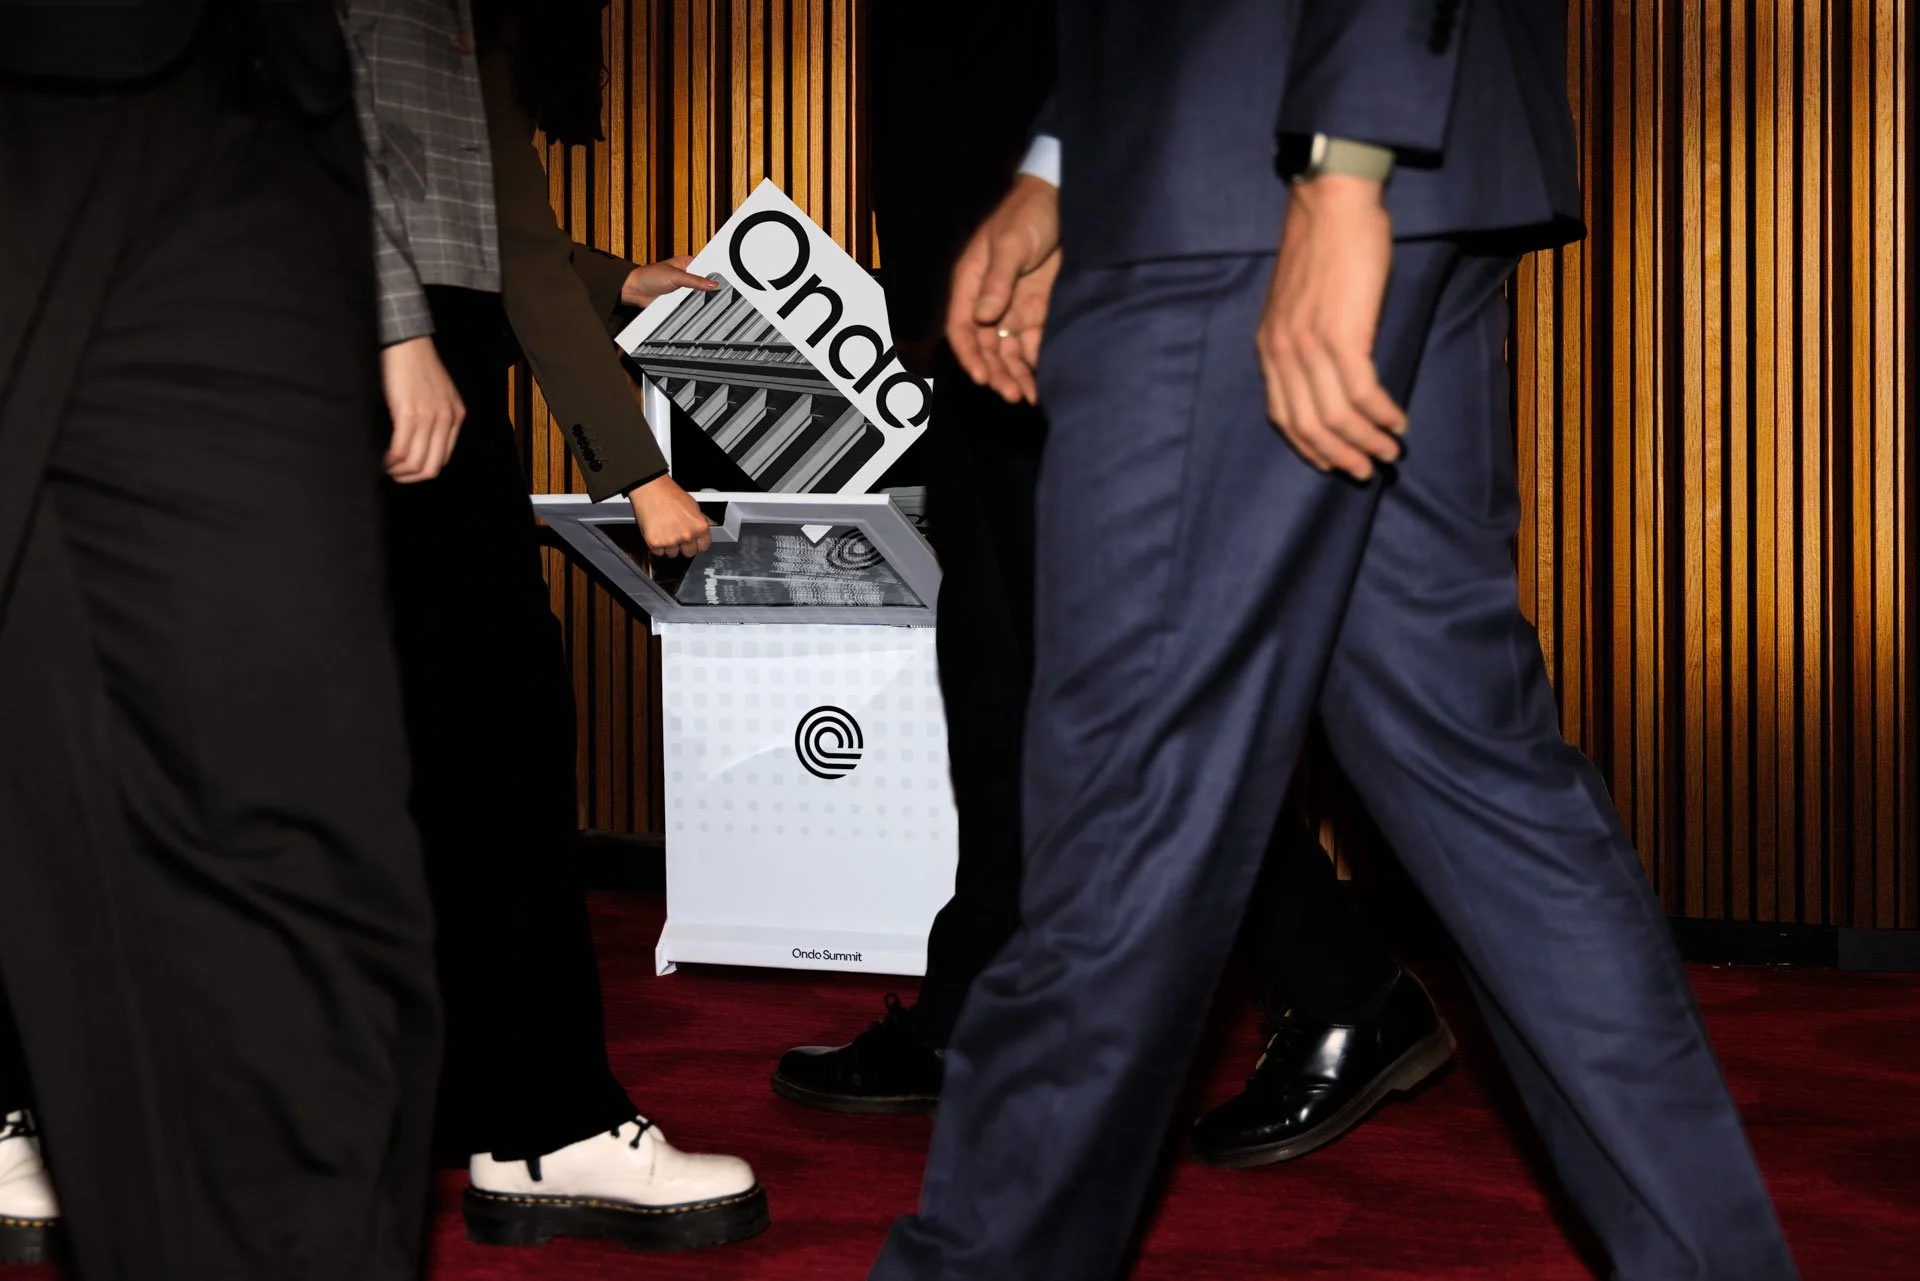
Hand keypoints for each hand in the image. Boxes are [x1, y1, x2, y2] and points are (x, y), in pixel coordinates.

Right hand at [382, 336, 463, 482]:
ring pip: (416, 462)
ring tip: (386, 467)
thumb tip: (420, 442)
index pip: (443, 458)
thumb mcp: (438, 394)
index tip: (407, 468)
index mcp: (456, 415)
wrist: (406, 341)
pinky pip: (401, 449)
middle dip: (411, 477)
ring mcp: (429, 417)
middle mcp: (446, 419)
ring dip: (399, 471)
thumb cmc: (416, 365)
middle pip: (432, 466)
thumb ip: (437, 416)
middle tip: (395, 474)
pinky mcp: (408, 413)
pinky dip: (390, 460)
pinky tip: (383, 457)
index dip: (423, 469)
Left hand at [622, 255, 717, 308]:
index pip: (706, 266)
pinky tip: (696, 307)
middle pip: (704, 282)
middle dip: (708, 288)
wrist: (635, 290)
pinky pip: (689, 304)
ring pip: (697, 295)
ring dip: (699, 298)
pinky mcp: (678, 300)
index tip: (726, 279)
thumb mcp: (676, 276)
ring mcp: (682, 288)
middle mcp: (686, 275)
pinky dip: (691, 306)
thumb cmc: (649, 276)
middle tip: (720, 292)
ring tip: (708, 301)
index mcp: (687, 263)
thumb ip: (695, 281)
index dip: (715, 272)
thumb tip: (712, 284)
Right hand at [629, 473, 712, 557]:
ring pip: (672, 553)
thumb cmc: (669, 494)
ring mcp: (671, 541)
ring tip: (664, 529)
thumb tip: (702, 533)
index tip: (693, 542)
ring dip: (669, 546)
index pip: (703, 546)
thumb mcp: (693, 507)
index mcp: (699, 527)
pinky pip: (658, 552)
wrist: (650, 489)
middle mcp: (687, 536)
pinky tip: (657, 531)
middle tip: (676, 533)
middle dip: (683, 546)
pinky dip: (657, 545)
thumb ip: (698, 523)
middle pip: (689, 553)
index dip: (697, 544)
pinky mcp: (655, 543)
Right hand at [946, 174, 1061, 404]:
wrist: (1062, 200)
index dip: (969, 355)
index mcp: (971, 283)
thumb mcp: (1012, 243)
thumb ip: (997, 280)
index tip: (982, 377)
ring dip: (1014, 375)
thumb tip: (983, 318)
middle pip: (985, 347)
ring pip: (1008, 351)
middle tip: (1012, 394)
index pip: (961, 328)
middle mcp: (988, 301)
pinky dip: (1036, 363)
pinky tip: (1044, 379)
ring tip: (1027, 396)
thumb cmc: (1028, 214)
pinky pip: (1032, 343)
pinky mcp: (1037, 310)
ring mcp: (1012, 307)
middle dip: (996, 373)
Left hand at [1257, 175, 1405, 480]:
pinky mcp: (1342, 335)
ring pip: (1337, 415)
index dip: (1308, 447)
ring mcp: (1309, 346)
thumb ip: (1302, 339)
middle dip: (1339, 455)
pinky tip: (1397, 421)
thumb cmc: (1322, 244)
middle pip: (1308, 425)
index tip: (1331, 463)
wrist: (1330, 202)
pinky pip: (1361, 392)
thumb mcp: (1296, 301)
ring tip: (1390, 451)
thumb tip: (1329, 374)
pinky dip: (1381, 413)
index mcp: (1268, 347)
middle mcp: (1282, 352)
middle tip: (1367, 470)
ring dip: (1367, 441)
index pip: (1282, 415)